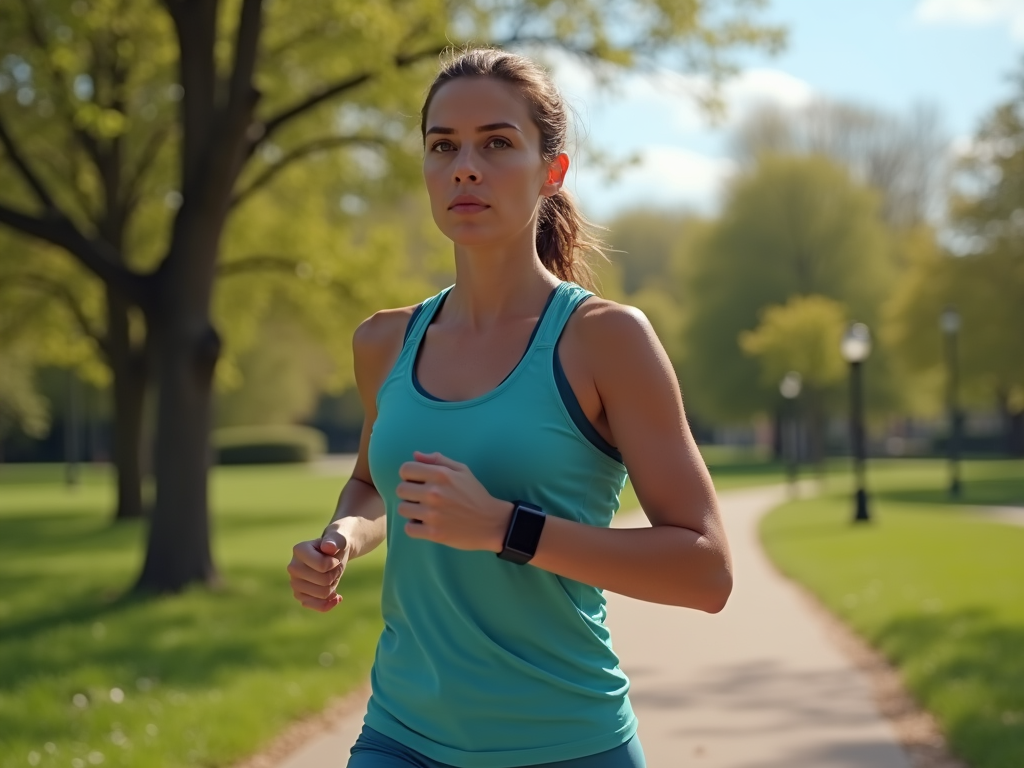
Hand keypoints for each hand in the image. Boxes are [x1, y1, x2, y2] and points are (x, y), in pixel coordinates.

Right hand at [287, 527, 348, 611]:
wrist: (334, 553)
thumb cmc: (336, 544)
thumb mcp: (339, 538)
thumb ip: (335, 540)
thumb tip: (328, 547)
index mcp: (299, 550)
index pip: (322, 566)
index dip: (334, 564)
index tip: (334, 557)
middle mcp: (293, 567)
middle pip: (323, 581)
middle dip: (334, 575)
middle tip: (334, 567)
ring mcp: (294, 582)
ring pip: (322, 594)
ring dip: (333, 586)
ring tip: (331, 575)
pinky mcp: (300, 595)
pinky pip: (317, 606)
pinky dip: (329, 604)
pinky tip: (336, 597)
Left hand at [396, 451, 511, 551]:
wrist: (491, 522)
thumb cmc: (475, 495)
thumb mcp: (462, 470)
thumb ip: (438, 460)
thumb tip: (415, 455)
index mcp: (441, 475)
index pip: (405, 469)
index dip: (409, 475)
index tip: (417, 482)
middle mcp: (434, 493)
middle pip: (401, 490)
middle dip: (409, 493)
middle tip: (421, 498)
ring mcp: (433, 514)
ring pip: (403, 509)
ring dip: (411, 510)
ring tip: (423, 511)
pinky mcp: (434, 533)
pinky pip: (409, 528)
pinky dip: (414, 527)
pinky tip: (425, 524)